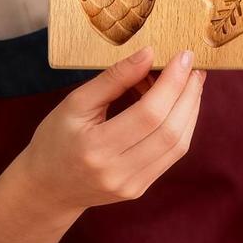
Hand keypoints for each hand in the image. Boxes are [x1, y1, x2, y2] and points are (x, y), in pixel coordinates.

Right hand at [16, 47, 205, 214]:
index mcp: (95, 148)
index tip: (183, 56)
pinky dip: (182, 126)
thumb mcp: (75, 103)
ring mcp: (132, 185)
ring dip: (190, 109)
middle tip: (193, 66)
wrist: (48, 187)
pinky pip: (172, 155)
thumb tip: (149, 54)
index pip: (148, 114)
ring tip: (190, 82)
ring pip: (178, 145)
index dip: (172, 83)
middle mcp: (117, 172)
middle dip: (187, 94)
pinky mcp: (141, 188)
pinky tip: (179, 105)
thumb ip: (113, 79)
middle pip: (169, 131)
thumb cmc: (56, 139)